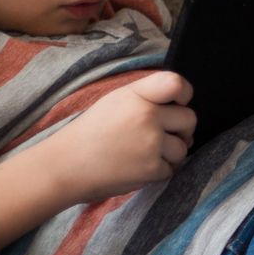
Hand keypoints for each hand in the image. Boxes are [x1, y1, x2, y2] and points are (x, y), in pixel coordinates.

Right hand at [51, 70, 196, 199]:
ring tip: (144, 154)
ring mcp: (151, 143)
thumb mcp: (115, 102)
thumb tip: (181, 107)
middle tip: (162, 136)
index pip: (176, 83)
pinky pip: (172, 169)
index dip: (185, 93)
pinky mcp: (151, 168)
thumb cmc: (90, 133)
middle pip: (189, 119)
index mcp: (136, 95)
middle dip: (180, 130)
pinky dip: (159, 171)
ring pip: (183, 148)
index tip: (179, 104)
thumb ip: (146, 98)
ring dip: (170, 154)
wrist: (65, 166)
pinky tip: (138, 167)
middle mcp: (146, 116)